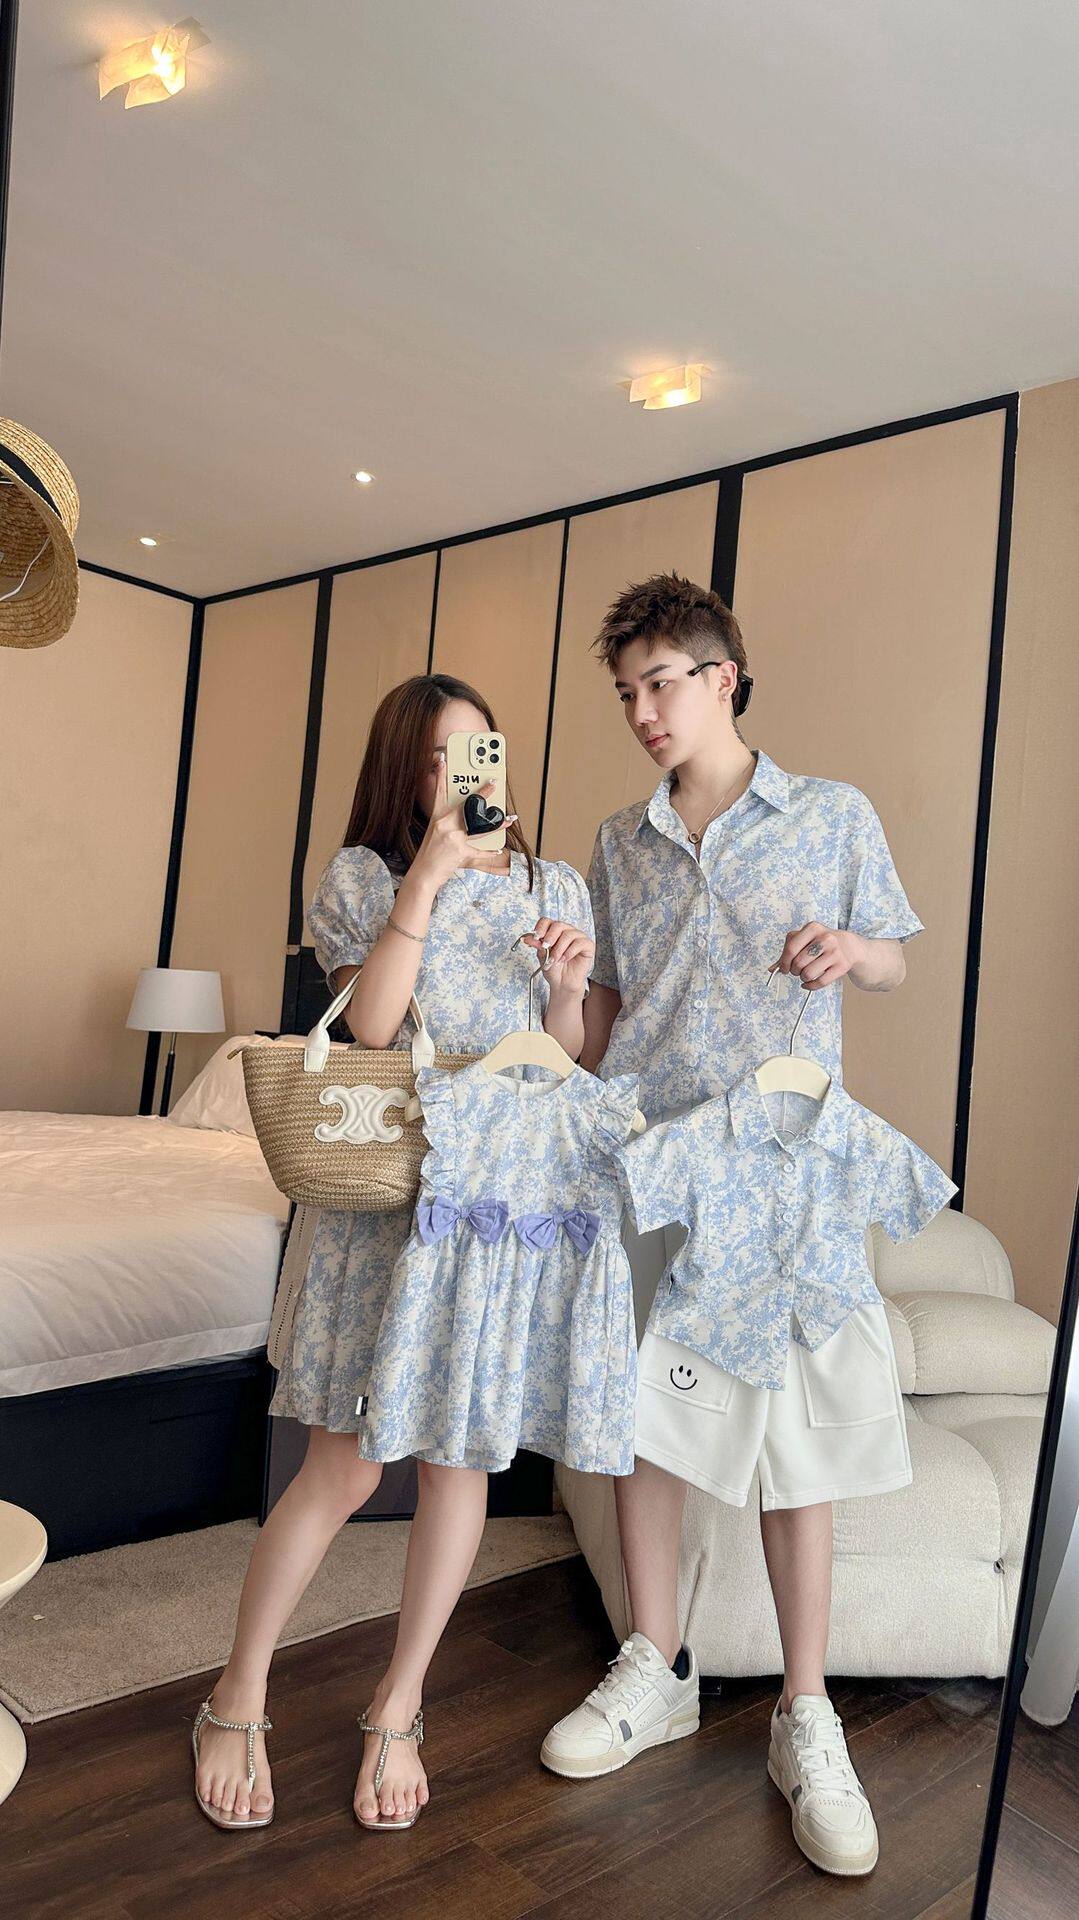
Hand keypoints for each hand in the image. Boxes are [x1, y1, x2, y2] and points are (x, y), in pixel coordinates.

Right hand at [412, 758, 516, 891]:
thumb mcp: (435, 834)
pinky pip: (480, 851)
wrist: (422, 874)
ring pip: (480, 827)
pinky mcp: (460, 852)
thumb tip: (466, 818)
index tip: (443, 760)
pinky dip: (489, 852)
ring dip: (497, 824)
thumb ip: (449, 824)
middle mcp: (444, 825)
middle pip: (467, 806)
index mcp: (436, 818)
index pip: (439, 793)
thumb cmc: (429, 854)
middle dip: (483, 795)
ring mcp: (453, 838)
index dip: (440, 776)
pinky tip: (498, 850)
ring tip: (509, 819)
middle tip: (495, 784)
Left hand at [522, 919, 593, 995]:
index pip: (547, 921)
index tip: (536, 938)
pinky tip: (565, 959)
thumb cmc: (554, 969)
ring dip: (559, 949)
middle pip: (558, 925)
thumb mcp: (542, 956)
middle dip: (550, 937)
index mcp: (554, 931)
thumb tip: (527, 937)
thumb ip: (537, 945)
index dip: (540, 928)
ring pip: (568, 934)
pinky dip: (569, 952)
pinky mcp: (588, 945)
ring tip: (554, 960)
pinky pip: (579, 943)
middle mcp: (567, 931)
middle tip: (546, 947)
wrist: (562, 983)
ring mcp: (578, 937)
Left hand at [770, 922, 861, 989]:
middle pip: (798, 963)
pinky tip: (808, 983)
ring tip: (805, 974)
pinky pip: (820, 982)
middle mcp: (825, 938)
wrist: (849, 945)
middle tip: (796, 971)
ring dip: (802, 978)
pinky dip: (810, 986)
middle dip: (794, 970)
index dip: (784, 962)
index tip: (783, 969)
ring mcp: (835, 952)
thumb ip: (788, 952)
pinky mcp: (842, 965)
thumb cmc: (820, 942)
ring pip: (808, 973)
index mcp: (813, 928)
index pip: (791, 948)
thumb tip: (772, 969)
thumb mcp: (805, 939)